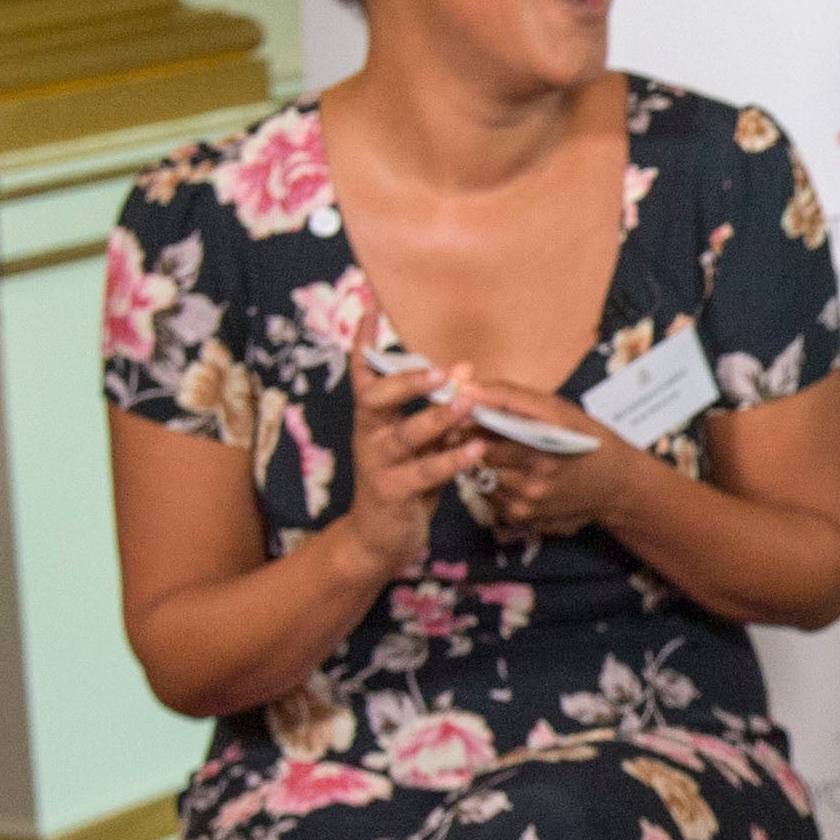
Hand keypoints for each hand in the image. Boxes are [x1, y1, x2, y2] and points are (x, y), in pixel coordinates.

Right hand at [335, 309, 487, 581]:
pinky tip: (476, 448)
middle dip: (407, 381)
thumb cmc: (405, 481)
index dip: (365, 338)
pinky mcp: (392, 492)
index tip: (369, 301)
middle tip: (441, 371)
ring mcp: (377, 464)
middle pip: (374, 397)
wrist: (380, 538)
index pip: (363, 371)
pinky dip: (451, 459)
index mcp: (373, 417)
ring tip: (467, 403)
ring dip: (437, 417)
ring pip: (403, 435)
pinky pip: (424, 473)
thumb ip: (439, 410)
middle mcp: (368, 435)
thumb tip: (465, 369)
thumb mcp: (420, 443)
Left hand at [459, 375, 652, 540]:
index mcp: (544, 443)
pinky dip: (494, 485)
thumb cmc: (587, 439)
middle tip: (485, 433)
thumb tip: (467, 390)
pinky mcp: (524, 518)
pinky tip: (514, 476)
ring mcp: (529, 500)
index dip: (469, 423)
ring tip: (505, 455)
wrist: (619, 485)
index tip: (469, 415)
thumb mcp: (558, 408)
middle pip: (479, 456)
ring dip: (485, 464)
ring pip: (481, 477)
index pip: (482, 433)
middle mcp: (537, 475)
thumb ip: (510, 397)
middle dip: (476, 443)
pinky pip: (490, 497)